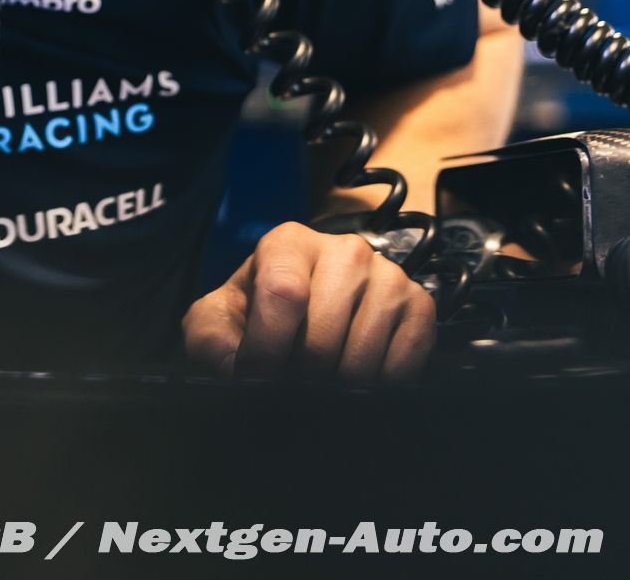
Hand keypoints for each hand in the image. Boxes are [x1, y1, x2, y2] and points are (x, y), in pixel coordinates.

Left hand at [182, 222, 434, 382]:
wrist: (301, 312)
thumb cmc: (256, 314)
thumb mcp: (216, 320)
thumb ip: (209, 339)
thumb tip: (234, 368)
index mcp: (288, 242)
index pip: (283, 294)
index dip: (266, 348)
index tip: (256, 377)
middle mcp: (344, 250)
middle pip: (324, 334)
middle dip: (300, 374)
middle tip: (290, 384)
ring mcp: (388, 276)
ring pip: (363, 356)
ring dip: (337, 386)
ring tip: (319, 382)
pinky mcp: (420, 306)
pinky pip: (403, 364)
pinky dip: (377, 386)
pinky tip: (355, 382)